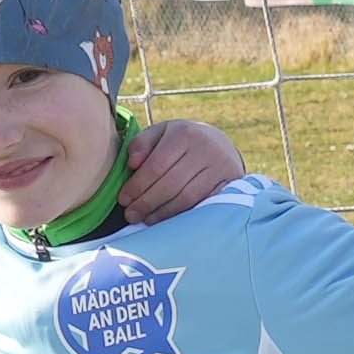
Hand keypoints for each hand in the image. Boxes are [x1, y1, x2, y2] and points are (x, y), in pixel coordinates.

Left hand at [119, 115, 248, 221]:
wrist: (220, 144)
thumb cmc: (181, 141)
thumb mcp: (161, 133)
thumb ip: (142, 143)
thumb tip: (132, 164)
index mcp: (184, 133)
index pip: (156, 165)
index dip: (137, 186)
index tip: (123, 199)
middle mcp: (205, 148)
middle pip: (171, 184)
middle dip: (147, 202)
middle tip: (130, 215)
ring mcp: (221, 167)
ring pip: (187, 197)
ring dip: (163, 212)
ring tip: (146, 219)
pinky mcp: (231, 184)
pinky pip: (202, 204)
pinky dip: (182, 215)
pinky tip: (167, 220)